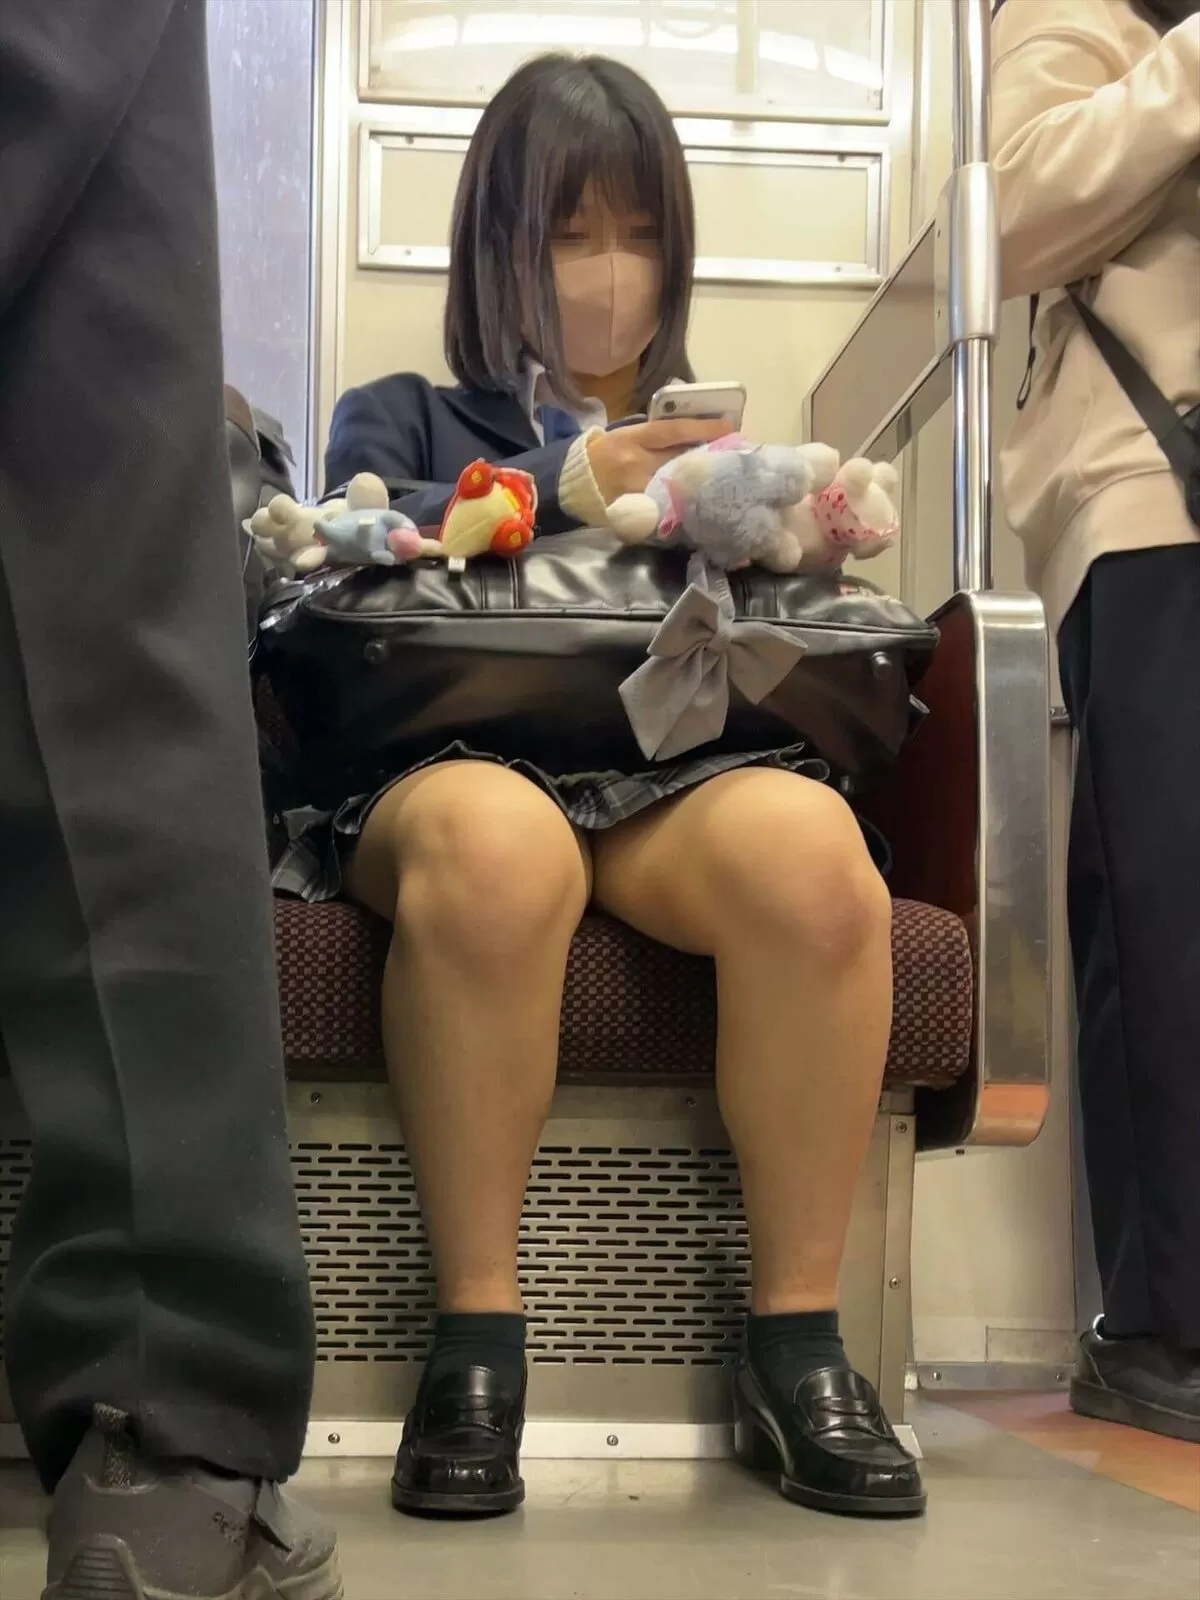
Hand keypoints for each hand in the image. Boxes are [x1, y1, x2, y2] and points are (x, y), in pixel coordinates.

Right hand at [586, 418, 731, 502]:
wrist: (573, 483)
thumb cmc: (604, 454)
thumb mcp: (626, 435)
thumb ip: (655, 436)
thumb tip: (695, 435)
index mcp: (633, 439)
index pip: (674, 431)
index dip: (703, 429)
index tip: (728, 428)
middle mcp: (636, 464)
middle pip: (681, 460)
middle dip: (708, 458)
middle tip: (733, 457)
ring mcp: (636, 491)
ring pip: (677, 487)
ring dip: (700, 484)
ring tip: (722, 481)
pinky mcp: (635, 513)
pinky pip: (665, 510)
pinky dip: (683, 506)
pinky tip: (699, 505)